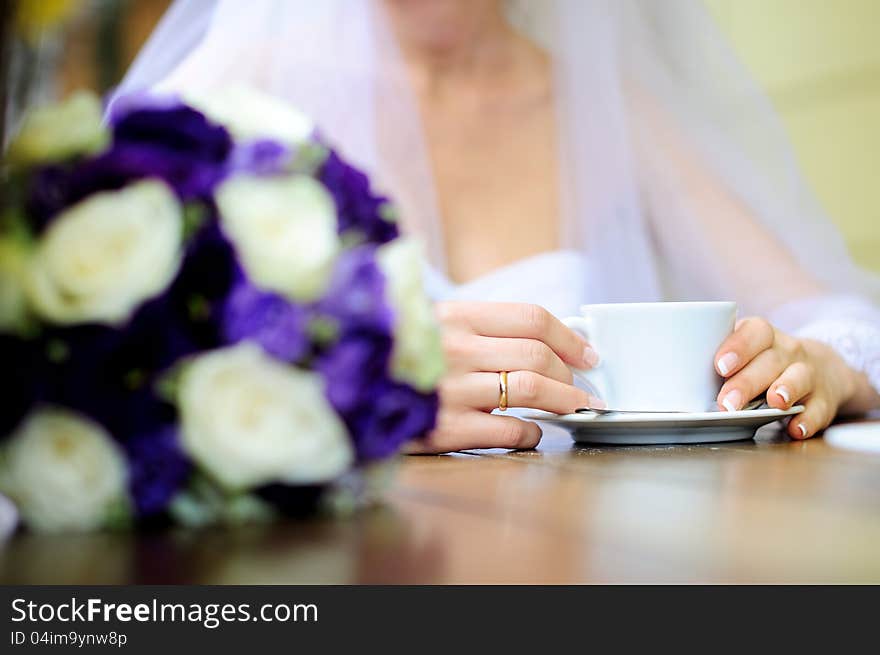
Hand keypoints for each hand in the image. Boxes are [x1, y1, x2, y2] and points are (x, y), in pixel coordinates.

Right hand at [405, 302, 600, 453]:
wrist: (339, 389)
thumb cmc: (392, 356)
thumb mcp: (428, 325)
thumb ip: (475, 328)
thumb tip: (538, 342)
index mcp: (453, 316)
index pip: (530, 317)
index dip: (569, 337)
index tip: (587, 353)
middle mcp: (454, 348)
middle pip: (537, 355)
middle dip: (571, 374)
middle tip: (583, 387)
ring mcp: (450, 389)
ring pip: (530, 390)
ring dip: (563, 401)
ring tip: (574, 408)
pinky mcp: (445, 430)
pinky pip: (508, 431)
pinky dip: (531, 433)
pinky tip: (532, 432)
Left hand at [713, 317, 859, 438]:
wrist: (822, 368)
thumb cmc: (764, 362)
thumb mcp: (746, 352)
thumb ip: (719, 363)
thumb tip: (673, 382)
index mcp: (763, 337)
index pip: (755, 332)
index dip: (738, 346)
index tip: (720, 365)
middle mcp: (787, 351)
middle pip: (769, 361)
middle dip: (747, 382)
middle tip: (727, 402)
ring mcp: (808, 373)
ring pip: (798, 378)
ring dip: (785, 390)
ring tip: (774, 403)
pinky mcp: (823, 399)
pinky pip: (819, 408)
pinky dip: (809, 419)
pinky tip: (796, 428)